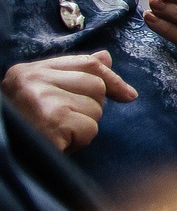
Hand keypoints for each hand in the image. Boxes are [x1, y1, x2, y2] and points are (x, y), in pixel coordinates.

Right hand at [1, 53, 133, 150]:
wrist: (5, 153)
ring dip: (83, 127)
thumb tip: (106, 57)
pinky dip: (79, 141)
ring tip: (57, 133)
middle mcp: (33, 79)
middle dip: (90, 109)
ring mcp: (42, 98)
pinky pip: (89, 129)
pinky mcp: (52, 121)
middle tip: (65, 123)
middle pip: (95, 86)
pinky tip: (58, 143)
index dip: (112, 79)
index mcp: (29, 71)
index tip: (129, 95)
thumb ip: (72, 74)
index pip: (86, 63)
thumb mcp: (43, 95)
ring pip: (95, 109)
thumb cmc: (26, 127)